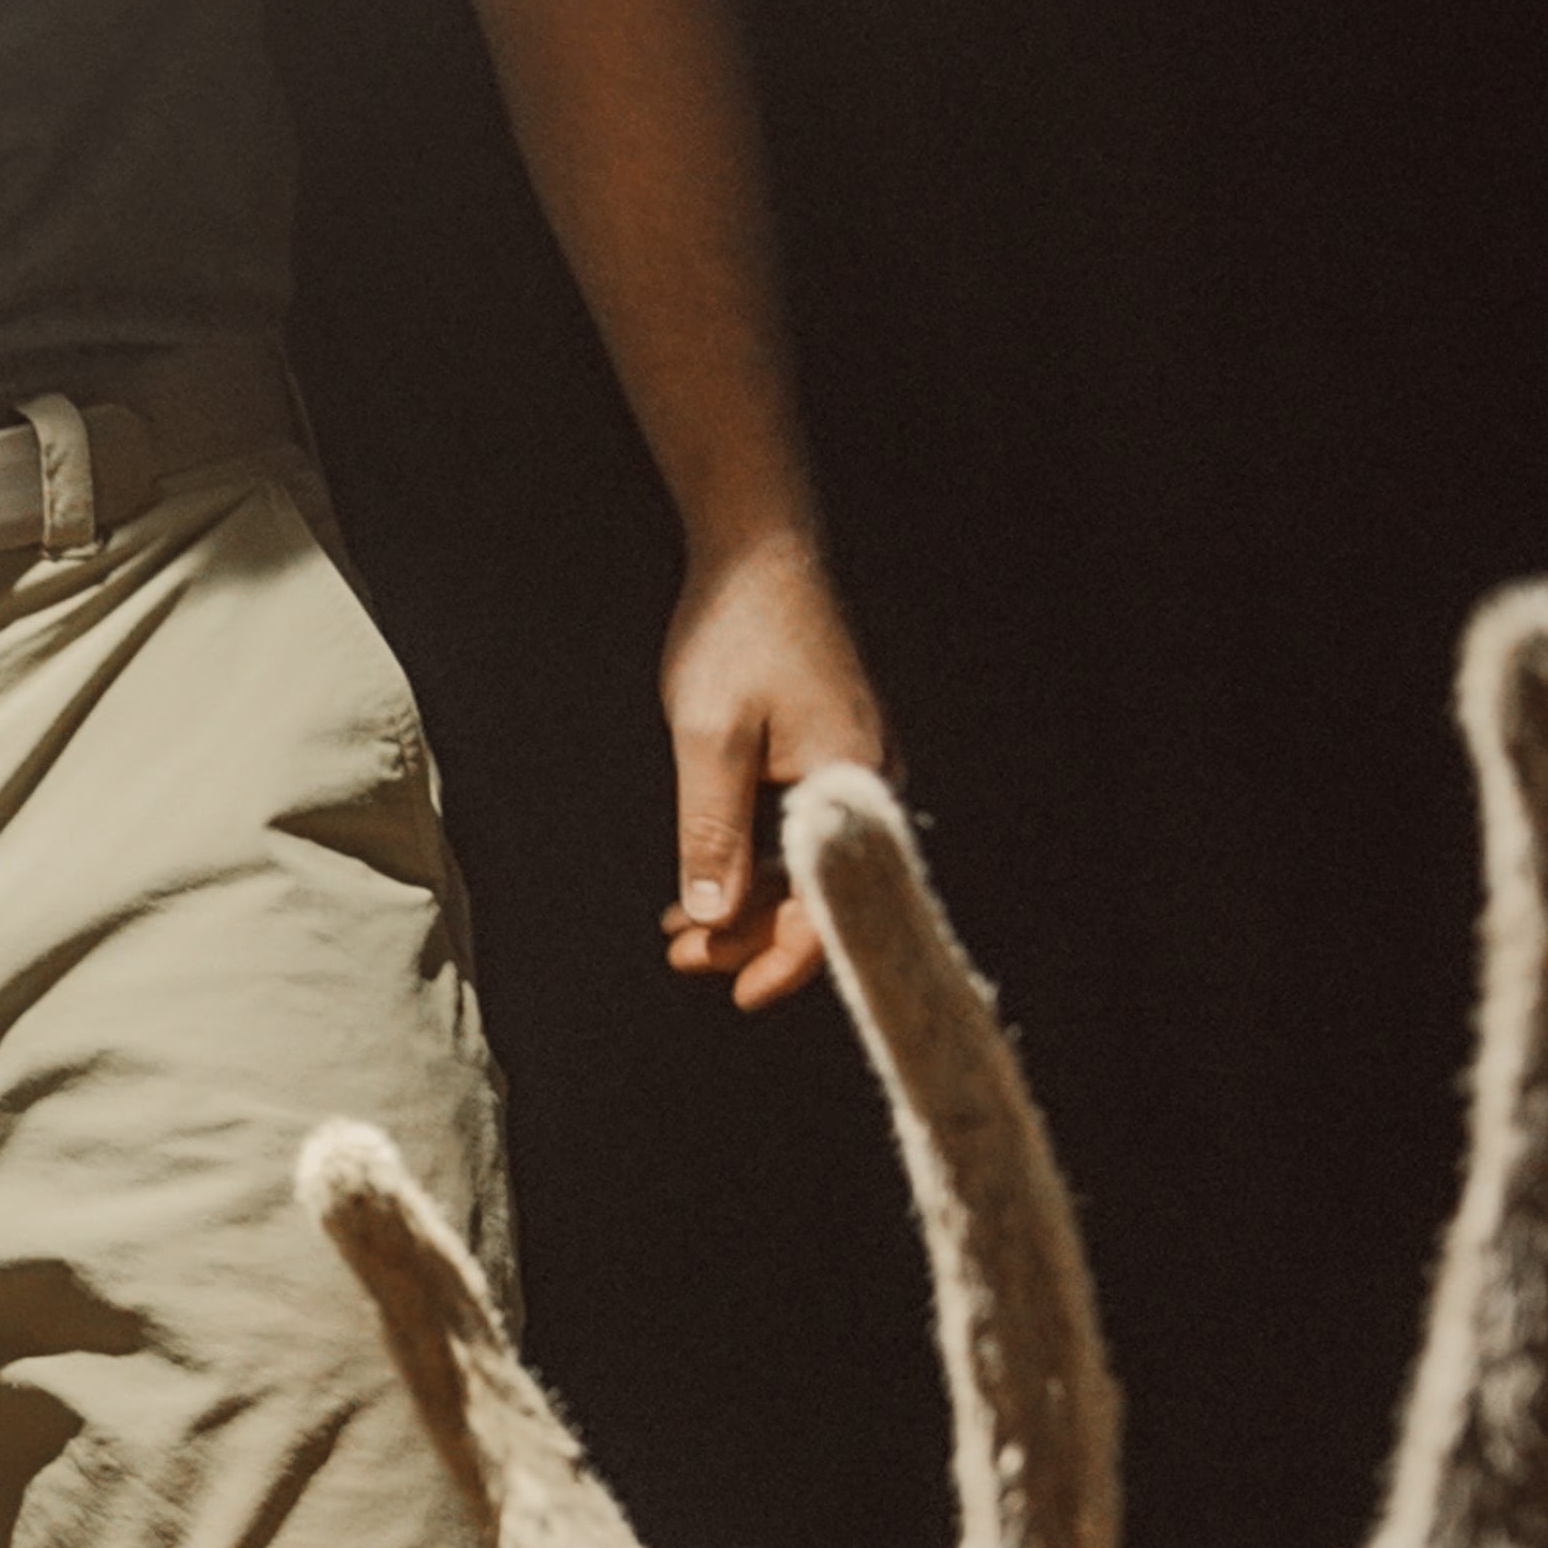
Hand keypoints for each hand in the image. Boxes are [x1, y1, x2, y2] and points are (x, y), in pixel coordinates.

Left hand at [658, 531, 893, 1009]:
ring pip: (806, 868)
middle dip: (752, 938)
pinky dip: (752, 864)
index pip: (831, 904)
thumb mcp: (709, 739)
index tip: (738, 993)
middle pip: (822, 894)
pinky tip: (701, 887)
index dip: (786, 959)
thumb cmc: (737, 636)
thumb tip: (712, 920)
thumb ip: (711, 833)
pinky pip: (799, 834)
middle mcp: (867, 786)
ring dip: (745, 905)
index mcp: (852, 784)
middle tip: (682, 960)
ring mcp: (852, 772)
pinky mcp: (831, 758)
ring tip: (680, 935)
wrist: (760, 553)